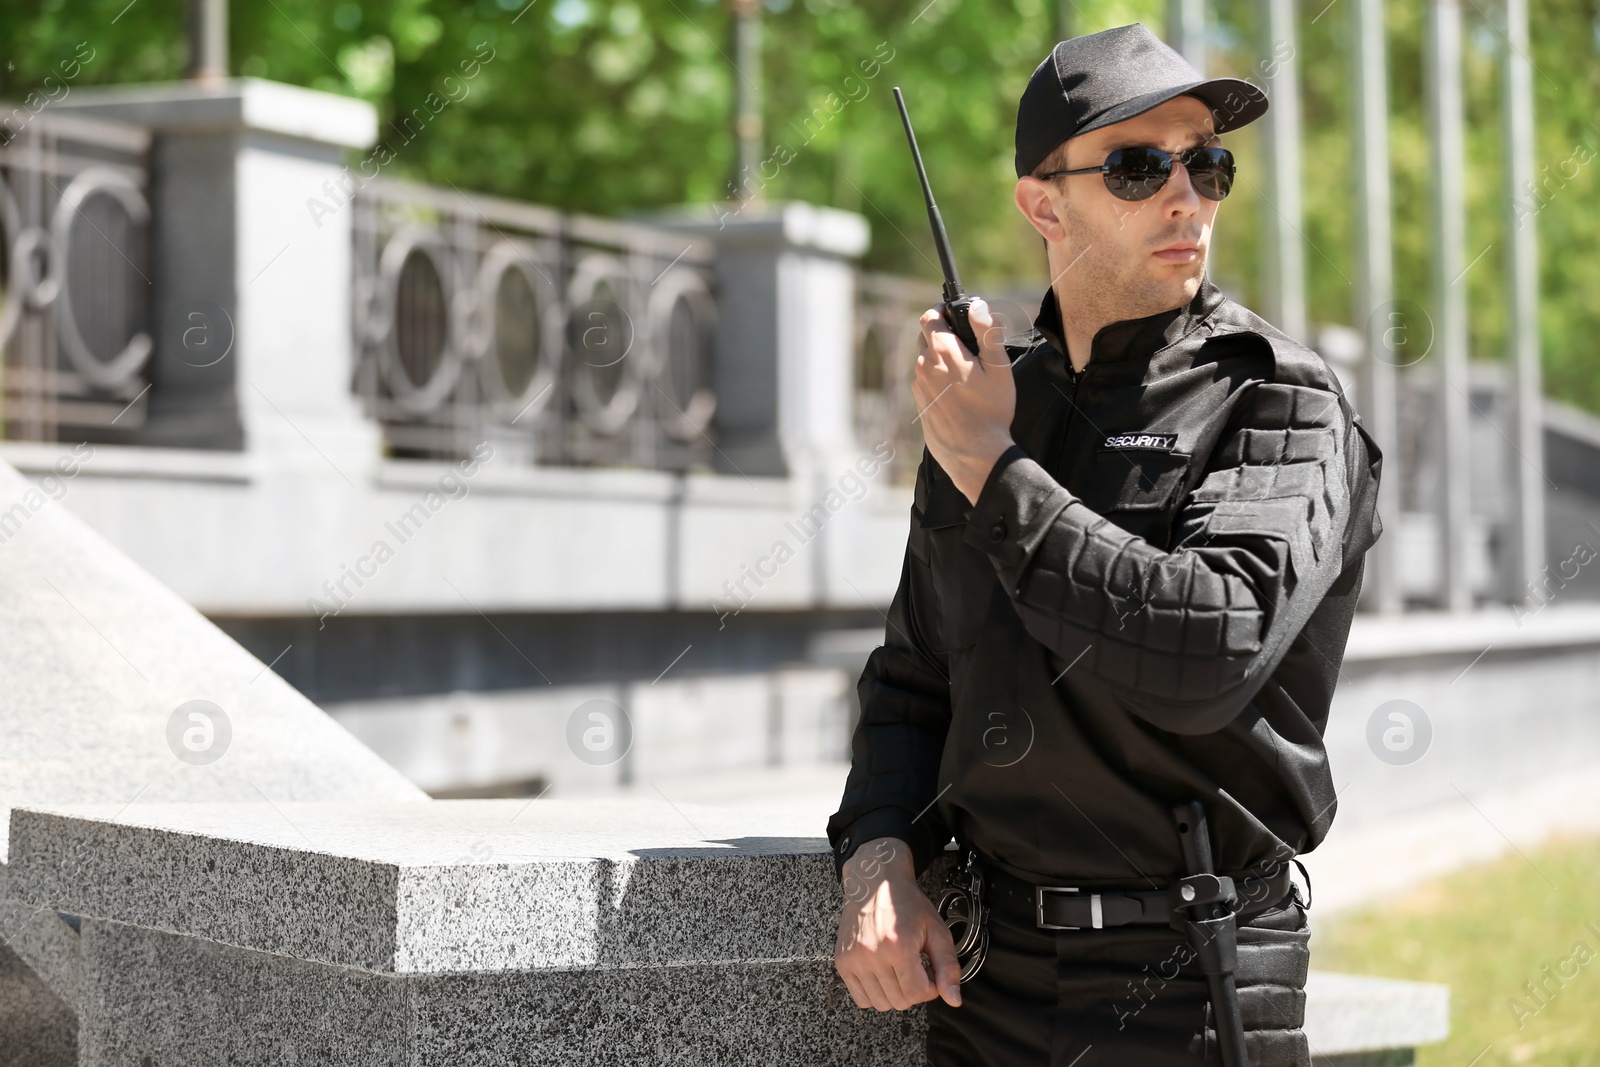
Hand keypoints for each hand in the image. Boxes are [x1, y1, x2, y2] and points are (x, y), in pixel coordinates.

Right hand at [834, 836, 962, 1010]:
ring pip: (880, 1004)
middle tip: (914, 967)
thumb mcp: (937, 930)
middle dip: (913, 990)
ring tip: (898, 969)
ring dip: (894, 993)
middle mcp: (873, 954)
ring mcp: (854, 959)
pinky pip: (861, 999)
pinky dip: (874, 993)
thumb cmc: (907, 904)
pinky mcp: (843, 962)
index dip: (930, 986)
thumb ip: (948, 967)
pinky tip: (882, 974)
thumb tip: (954, 1000)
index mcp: (899, 946)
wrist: (876, 883)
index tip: (928, 970)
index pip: (918, 993)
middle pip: (900, 1001)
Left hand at [913, 298, 1016, 504]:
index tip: (957, 317)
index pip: (930, 316)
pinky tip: (959, 393)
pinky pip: (926, 381)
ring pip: (925, 360)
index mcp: (940, 352)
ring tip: (967, 372)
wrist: (976, 455)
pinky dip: (938, 379)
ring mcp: (919, 386)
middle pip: (926, 337)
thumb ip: (987, 332)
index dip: (942, 311)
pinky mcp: (920, 403)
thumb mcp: (997, 367)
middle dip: (944, 334)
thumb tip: (977, 305)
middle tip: (968, 346)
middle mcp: (923, 366)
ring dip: (941, 358)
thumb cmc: (990, 411)